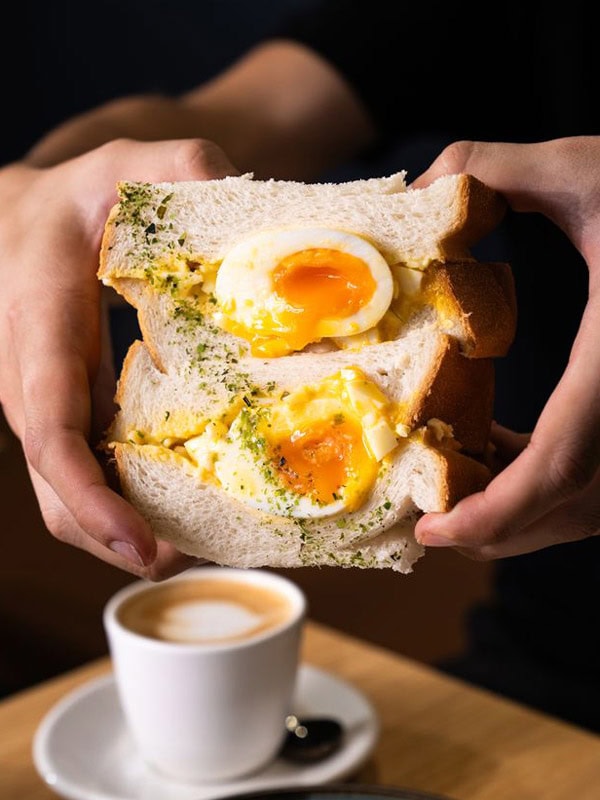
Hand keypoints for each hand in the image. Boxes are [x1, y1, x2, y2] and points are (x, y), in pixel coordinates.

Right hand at [0, 138, 236, 577]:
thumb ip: (183, 170)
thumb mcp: (127, 167)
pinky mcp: (67, 415)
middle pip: (55, 489)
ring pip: (66, 496)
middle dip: (116, 539)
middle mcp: (28, 382)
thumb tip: (254, 212)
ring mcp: (43, 406)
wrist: (23, 222)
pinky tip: (185, 510)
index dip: (88, 495)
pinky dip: (128, 505)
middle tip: (195, 562)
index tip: (143, 545)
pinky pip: (88, 475)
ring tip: (201, 547)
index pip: (49, 427)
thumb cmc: (77, 198)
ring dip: (124, 533)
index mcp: (38, 326)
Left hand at [412, 136, 599, 558]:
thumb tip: (423, 182)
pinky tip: (494, 442)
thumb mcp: (591, 167)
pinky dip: (539, 478)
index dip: (494, 512)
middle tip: (421, 520)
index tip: (433, 533)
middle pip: (567, 509)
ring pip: (585, 507)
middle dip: (491, 527)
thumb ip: (500, 165)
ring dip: (513, 507)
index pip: (559, 465)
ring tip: (447, 476)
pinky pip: (594, 478)